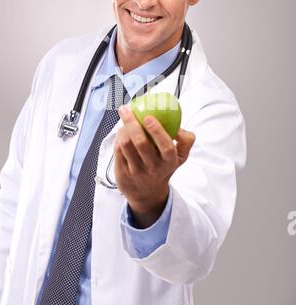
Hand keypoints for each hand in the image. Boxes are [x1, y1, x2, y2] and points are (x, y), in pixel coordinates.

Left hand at [114, 105, 195, 227]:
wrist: (148, 194)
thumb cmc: (164, 168)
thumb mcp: (180, 157)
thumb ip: (186, 141)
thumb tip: (179, 126)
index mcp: (169, 162)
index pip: (165, 146)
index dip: (157, 131)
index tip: (148, 117)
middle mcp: (153, 168)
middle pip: (141, 143)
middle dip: (132, 123)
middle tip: (127, 109)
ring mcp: (136, 172)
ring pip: (126, 145)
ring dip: (123, 128)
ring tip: (124, 119)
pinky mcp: (122, 173)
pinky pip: (118, 150)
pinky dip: (118, 138)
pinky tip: (121, 132)